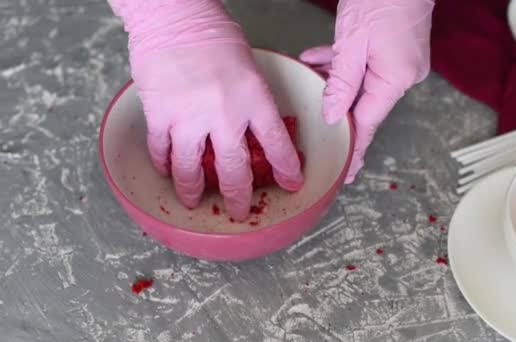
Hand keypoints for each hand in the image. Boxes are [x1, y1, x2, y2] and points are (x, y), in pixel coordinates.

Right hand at [110, 0, 303, 219]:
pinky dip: (163, 165)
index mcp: (254, 99)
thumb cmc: (214, 34)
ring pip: (191, 171)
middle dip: (238, 198)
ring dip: (193, 192)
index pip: (277, 145)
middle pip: (234, 171)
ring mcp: (190, 118)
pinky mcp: (160, 115)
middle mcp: (225, 115)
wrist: (174, 16)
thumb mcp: (250, 68)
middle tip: (238, 212)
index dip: (286, 169)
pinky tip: (166, 171)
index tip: (291, 184)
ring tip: (194, 202)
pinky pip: (161, 151)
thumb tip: (252, 129)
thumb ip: (252, 101)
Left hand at [300, 0, 433, 182]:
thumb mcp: (353, 42)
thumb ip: (341, 82)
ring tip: (310, 78)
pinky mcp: (396, 49)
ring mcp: (401, 62)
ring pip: (361, 83)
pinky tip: (318, 59)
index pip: (368, 123)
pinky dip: (343, 65)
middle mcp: (403, 75)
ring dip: (336, 83)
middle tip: (316, 122)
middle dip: (337, 108)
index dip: (354, 148)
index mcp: (396, 79)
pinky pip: (366, 65)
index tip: (346, 172)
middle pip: (364, 104)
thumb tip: (333, 116)